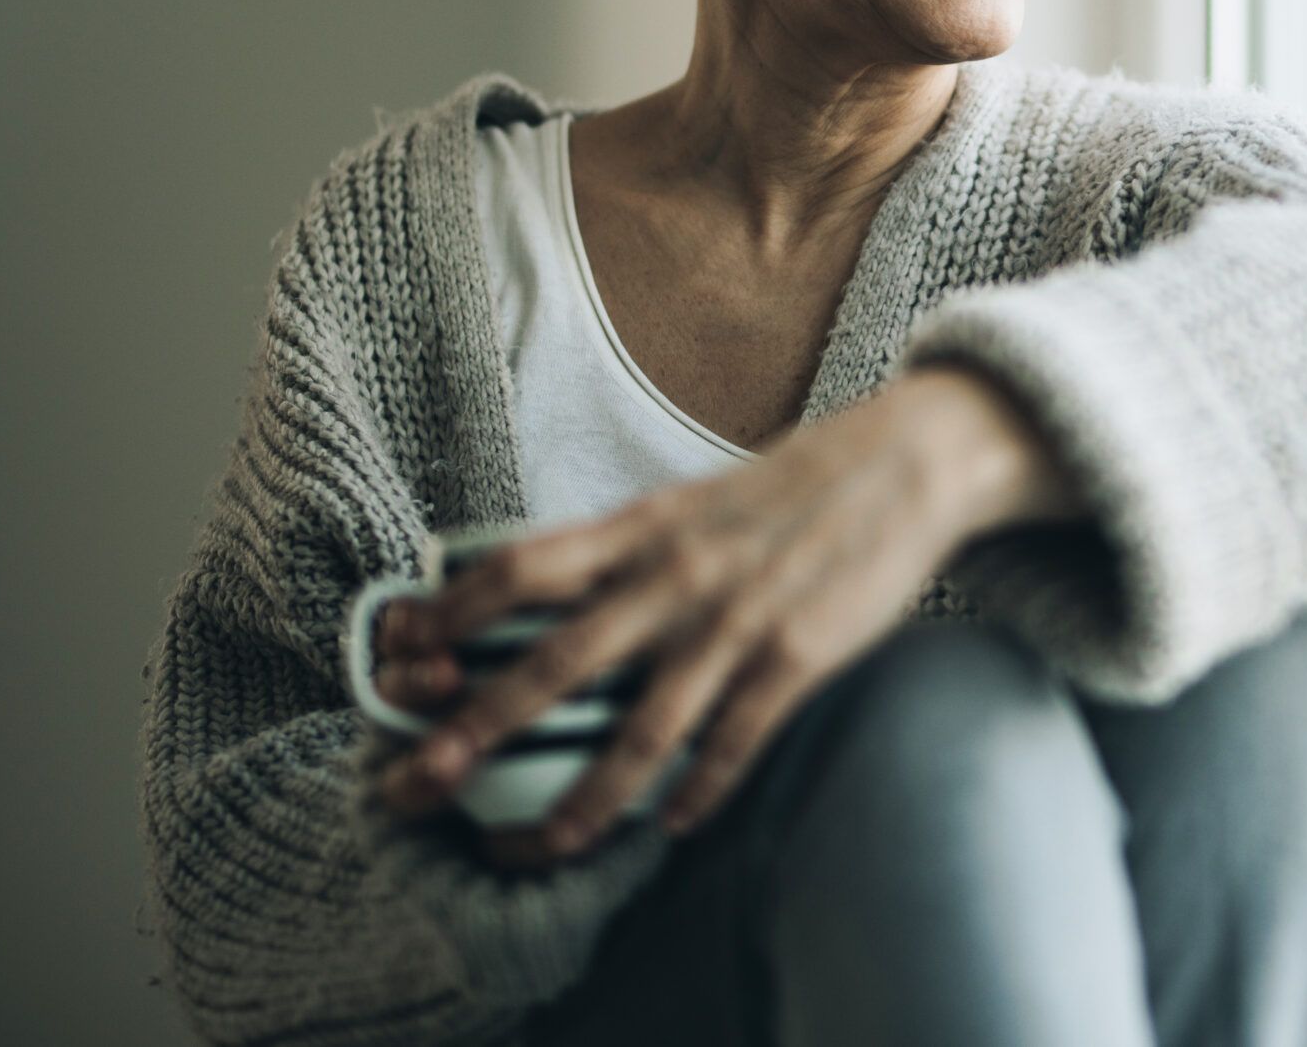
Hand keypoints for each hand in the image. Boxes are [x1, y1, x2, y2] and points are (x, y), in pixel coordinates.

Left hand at [371, 364, 1064, 865]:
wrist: (907, 462)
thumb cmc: (795, 485)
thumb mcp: (693, 499)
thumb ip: (627, 548)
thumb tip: (546, 589)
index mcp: (644, 526)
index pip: (520, 566)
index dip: (451, 613)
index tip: (398, 656)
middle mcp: (677, 574)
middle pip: (555, 661)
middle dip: (477, 729)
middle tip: (418, 783)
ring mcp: (737, 620)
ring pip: (642, 729)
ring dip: (586, 798)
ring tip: (546, 845)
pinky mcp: (798, 656)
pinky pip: (734, 741)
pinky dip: (699, 790)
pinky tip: (673, 824)